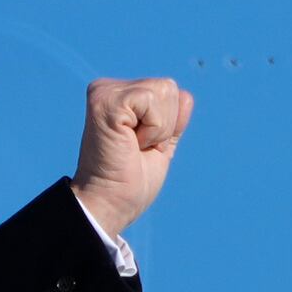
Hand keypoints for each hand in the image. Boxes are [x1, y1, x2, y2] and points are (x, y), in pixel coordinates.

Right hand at [70, 77, 194, 237]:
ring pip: (165, 91)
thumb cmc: (130, 183)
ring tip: (132, 147)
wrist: (110, 204)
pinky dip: (152, 129)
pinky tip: (129, 143)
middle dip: (165, 126)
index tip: (140, 148)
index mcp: (119, 97)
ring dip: (158, 129)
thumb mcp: (160, 145)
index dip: (167, 126)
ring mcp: (106, 93)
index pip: (170, 91)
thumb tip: (186, 95)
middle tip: (136, 149)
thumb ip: (172, 120)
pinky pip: (153, 100)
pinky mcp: (107, 101)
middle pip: (170, 88)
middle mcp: (108, 89)